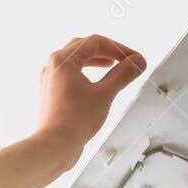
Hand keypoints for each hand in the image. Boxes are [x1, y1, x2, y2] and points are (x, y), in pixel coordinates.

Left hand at [0, 34, 146, 187]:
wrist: (54, 145)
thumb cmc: (73, 121)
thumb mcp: (105, 94)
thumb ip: (123, 75)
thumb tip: (136, 62)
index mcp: (63, 60)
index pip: (96, 42)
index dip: (119, 48)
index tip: (134, 58)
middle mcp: (53, 66)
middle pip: (84, 47)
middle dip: (107, 51)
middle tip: (125, 59)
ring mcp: (50, 79)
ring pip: (76, 60)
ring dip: (96, 60)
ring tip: (112, 65)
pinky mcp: (52, 92)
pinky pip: (70, 74)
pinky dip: (86, 72)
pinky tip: (96, 82)